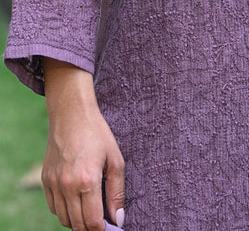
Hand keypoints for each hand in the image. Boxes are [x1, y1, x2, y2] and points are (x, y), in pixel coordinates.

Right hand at [41, 61, 124, 230]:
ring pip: (63, 219)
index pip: (92, 222)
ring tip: (89, 210)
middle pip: (77, 225)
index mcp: (87, 180)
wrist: (71, 114)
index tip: (110, 226)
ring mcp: (54, 183)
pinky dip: (64, 211)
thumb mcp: (115, 159)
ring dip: (77, 221)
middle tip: (101, 221)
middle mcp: (67, 185)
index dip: (102, 229)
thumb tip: (119, 218)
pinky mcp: (45, 180)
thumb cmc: (97, 134)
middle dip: (90, 228)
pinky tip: (76, 200)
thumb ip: (117, 192)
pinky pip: (53, 207)